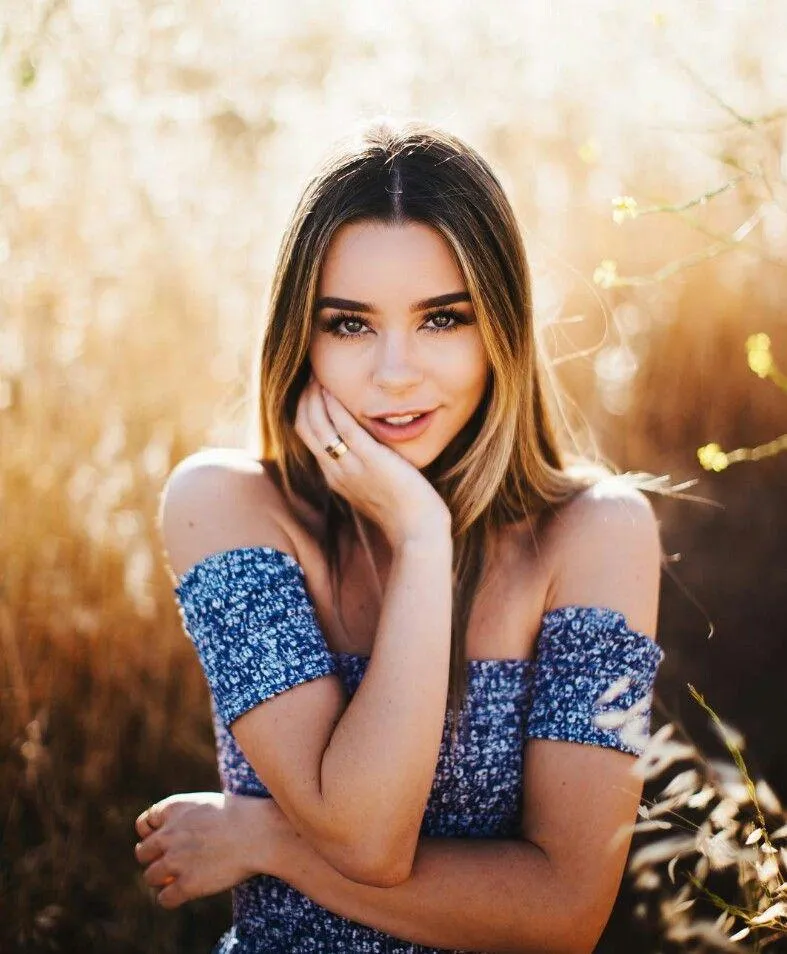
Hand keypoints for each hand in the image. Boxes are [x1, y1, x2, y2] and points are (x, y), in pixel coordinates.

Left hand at [134, 792, 287, 908]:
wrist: (261, 832)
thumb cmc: (241, 816)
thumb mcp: (207, 804)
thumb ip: (184, 818)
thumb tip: (170, 839)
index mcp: (174, 808)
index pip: (143, 824)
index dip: (151, 834)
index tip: (165, 841)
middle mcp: (169, 834)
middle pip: (142, 853)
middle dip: (154, 859)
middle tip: (172, 864)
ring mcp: (176, 860)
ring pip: (150, 877)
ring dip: (163, 880)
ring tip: (180, 878)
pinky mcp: (187, 884)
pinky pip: (165, 899)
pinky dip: (172, 898)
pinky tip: (186, 892)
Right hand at [294, 376, 450, 548]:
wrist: (417, 532)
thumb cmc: (405, 512)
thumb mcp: (376, 488)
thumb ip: (367, 467)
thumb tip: (371, 449)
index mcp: (335, 477)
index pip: (308, 436)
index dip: (306, 409)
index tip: (313, 388)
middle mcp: (336, 471)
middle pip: (305, 427)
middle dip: (304, 397)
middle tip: (311, 373)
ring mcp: (351, 466)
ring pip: (317, 425)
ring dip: (314, 396)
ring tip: (318, 374)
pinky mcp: (370, 461)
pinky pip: (344, 428)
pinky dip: (334, 406)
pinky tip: (333, 389)